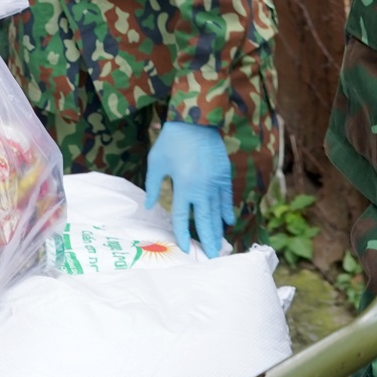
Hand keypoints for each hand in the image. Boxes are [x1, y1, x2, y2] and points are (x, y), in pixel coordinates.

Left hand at [144, 120, 233, 255]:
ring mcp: (216, 182)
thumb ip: (154, 186)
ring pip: (218, 212)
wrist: (196, 118)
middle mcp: (202, 188)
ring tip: (220, 246)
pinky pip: (226, 198)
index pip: (184, 218)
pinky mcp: (225, 174)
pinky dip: (227, 211)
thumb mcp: (156, 163)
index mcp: (184, 186)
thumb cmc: (172, 140)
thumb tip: (149, 206)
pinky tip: (227, 222)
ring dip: (218, 230)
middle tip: (211, 258)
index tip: (185, 248)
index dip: (184, 234)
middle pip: (206, 221)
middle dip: (208, 241)